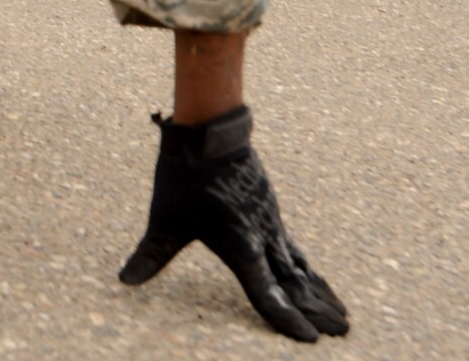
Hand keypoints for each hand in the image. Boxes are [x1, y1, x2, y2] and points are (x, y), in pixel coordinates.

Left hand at [120, 107, 348, 341]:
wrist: (210, 130)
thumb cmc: (185, 175)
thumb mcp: (165, 219)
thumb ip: (151, 254)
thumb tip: (125, 280)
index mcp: (241, 245)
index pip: (267, 292)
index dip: (286, 319)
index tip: (309, 339)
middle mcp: (263, 238)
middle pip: (295, 284)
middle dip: (317, 311)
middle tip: (341, 334)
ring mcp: (271, 224)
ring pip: (300, 267)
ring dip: (320, 293)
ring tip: (342, 317)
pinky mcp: (271, 211)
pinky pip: (295, 249)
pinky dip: (308, 269)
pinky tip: (313, 276)